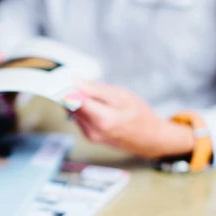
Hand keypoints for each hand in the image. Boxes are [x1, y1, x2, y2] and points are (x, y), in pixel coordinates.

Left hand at [72, 82, 194, 158]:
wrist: (148, 138)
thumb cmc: (140, 115)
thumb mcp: (121, 95)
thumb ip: (96, 89)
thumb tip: (75, 81)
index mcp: (103, 119)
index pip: (74, 100)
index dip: (68, 87)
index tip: (67, 77)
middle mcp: (93, 130)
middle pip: (71, 106)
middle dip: (73, 93)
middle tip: (82, 82)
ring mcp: (89, 135)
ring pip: (73, 112)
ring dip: (78, 101)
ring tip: (94, 94)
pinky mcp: (88, 137)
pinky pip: (78, 118)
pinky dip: (83, 109)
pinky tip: (95, 105)